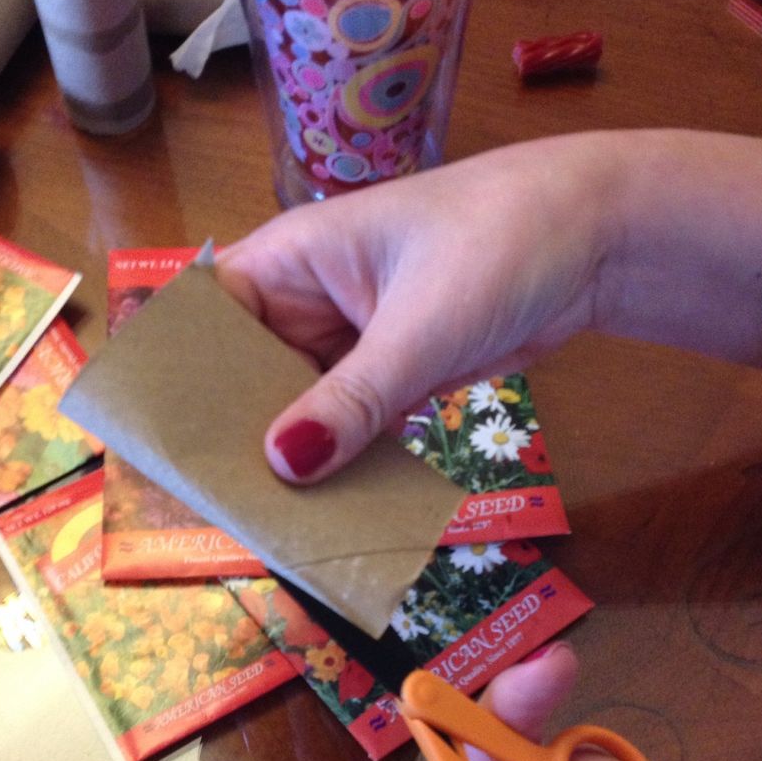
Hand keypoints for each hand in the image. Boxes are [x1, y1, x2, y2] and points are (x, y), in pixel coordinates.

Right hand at [217, 130, 761, 483]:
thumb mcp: (418, 328)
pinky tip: (323, 508)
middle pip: (246, 373)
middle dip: (234, 431)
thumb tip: (282, 468)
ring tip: (259, 521)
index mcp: (291, 259)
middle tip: (211, 503)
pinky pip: (349, 422)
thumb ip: (351, 400)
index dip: (178, 375)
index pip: (205, 317)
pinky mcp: (393, 372)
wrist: (600, 239)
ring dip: (291, 455)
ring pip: (299, 406)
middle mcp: (308, 299)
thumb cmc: (500, 245)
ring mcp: (351, 339)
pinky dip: (340, 458)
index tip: (161, 442)